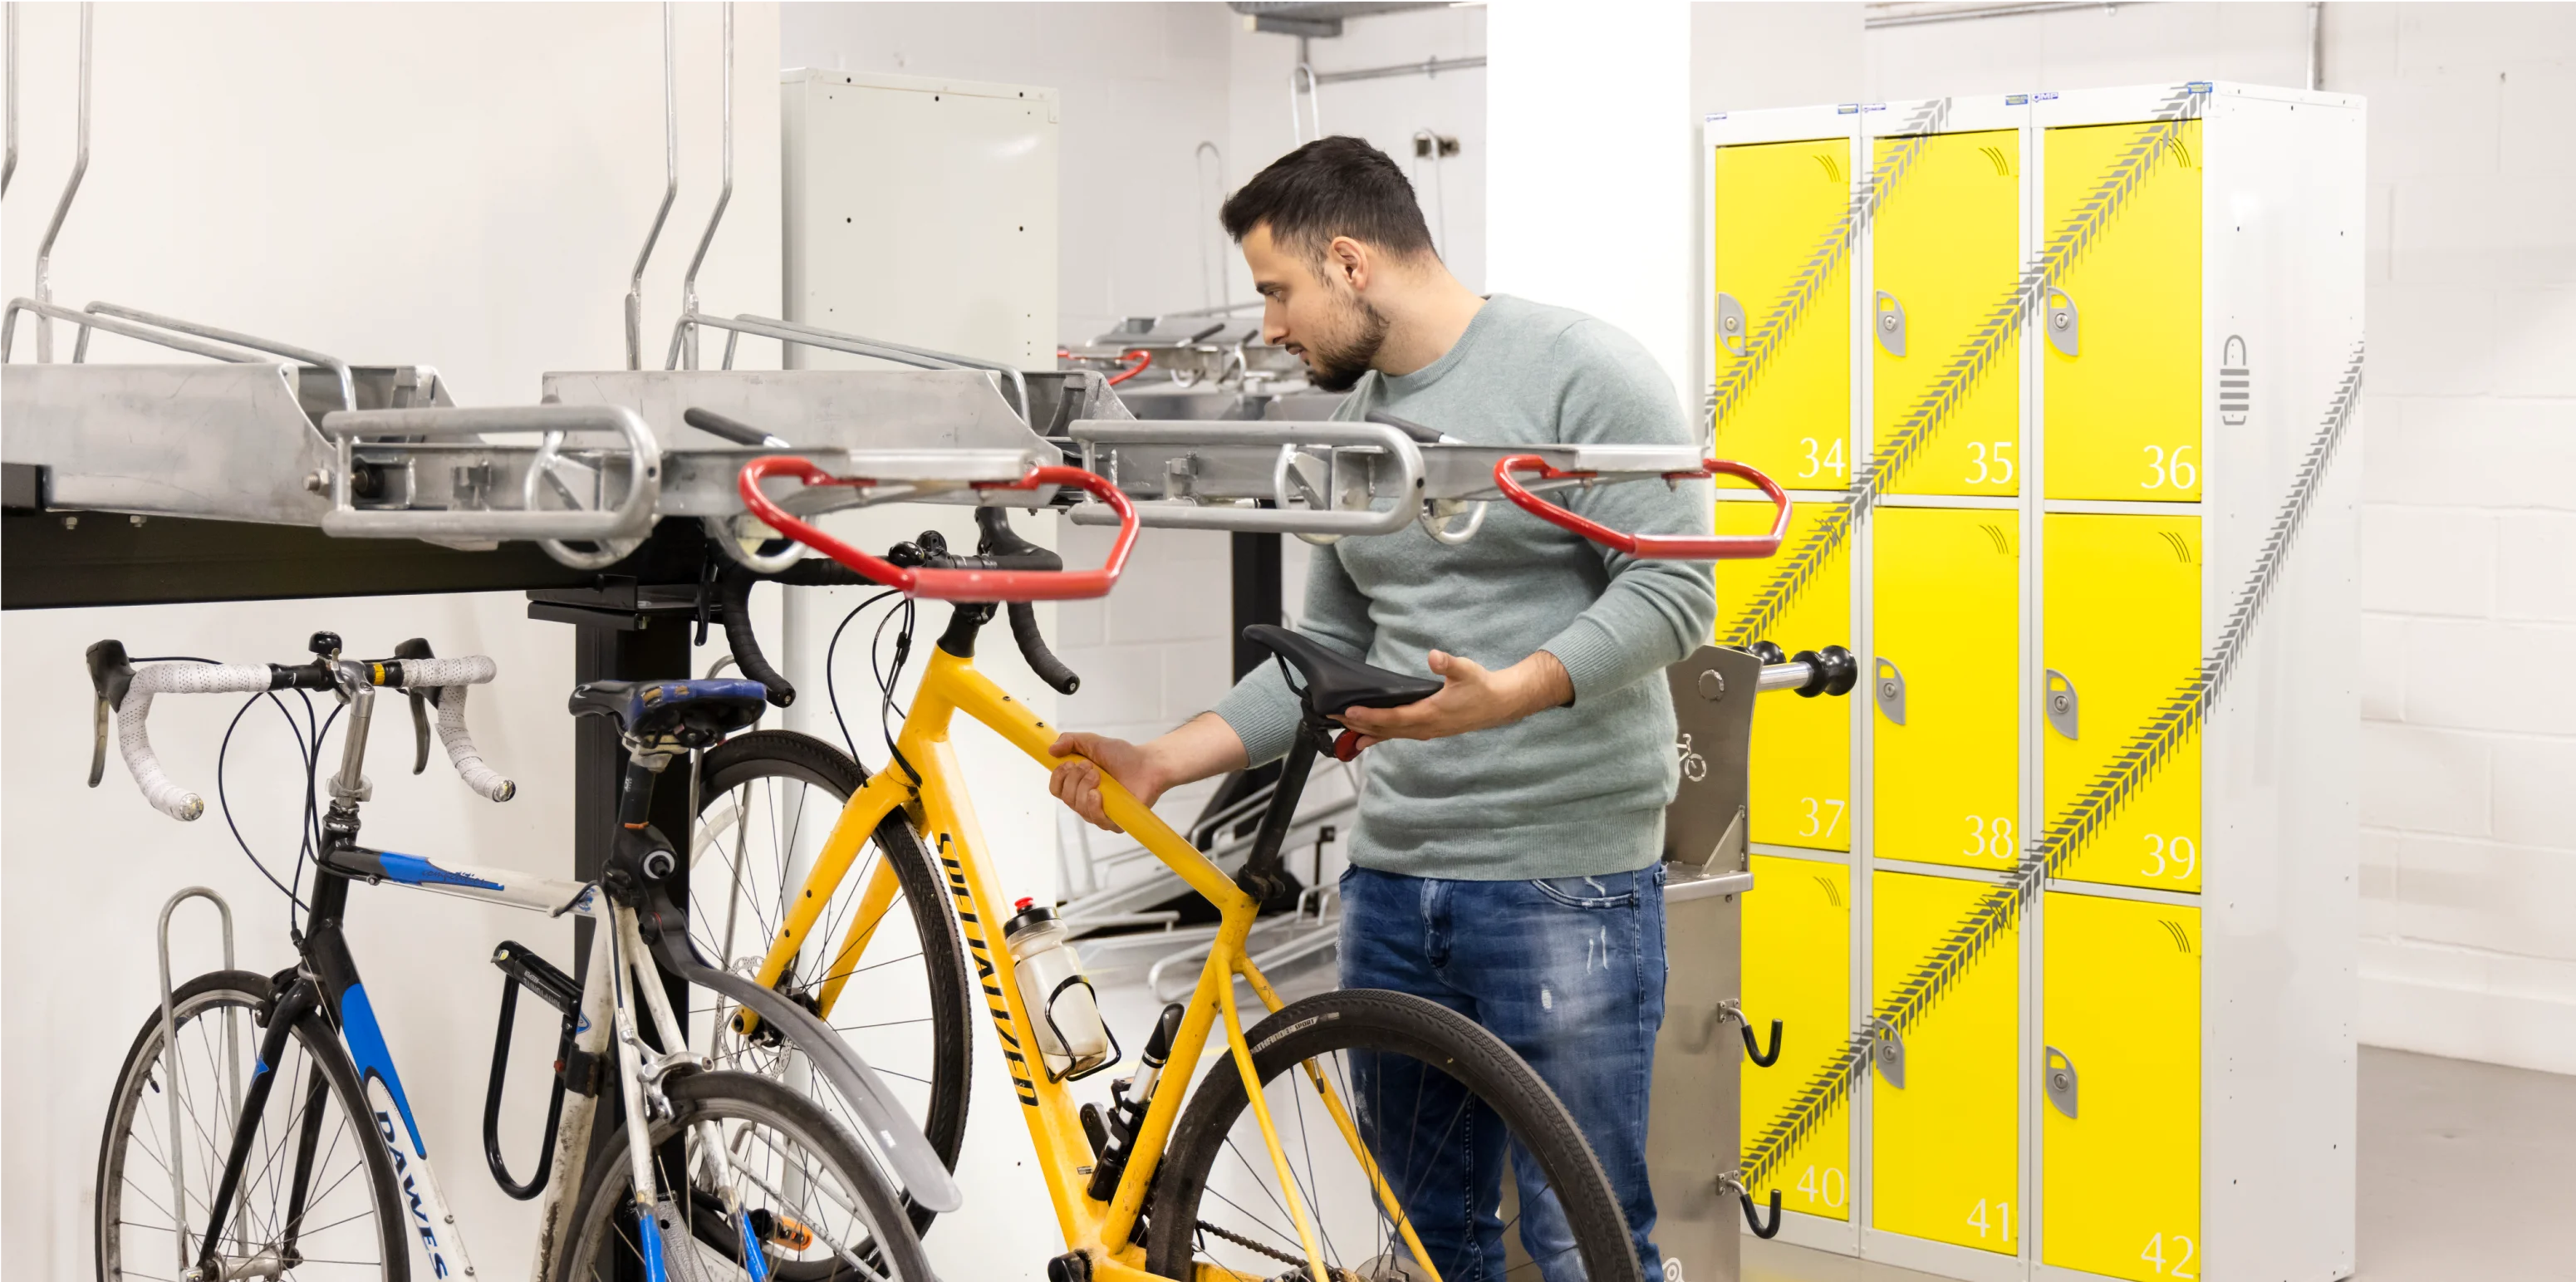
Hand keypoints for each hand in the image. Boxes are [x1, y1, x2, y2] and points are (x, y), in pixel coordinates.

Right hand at [1047, 732, 1165, 833]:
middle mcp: (1085, 800)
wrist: (1148, 764)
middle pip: (1065, 797)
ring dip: (1085, 787)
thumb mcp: (1092, 742)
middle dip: (1075, 778)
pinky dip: (1093, 805)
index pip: (1056, 789)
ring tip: (1099, 776)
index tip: (1070, 763)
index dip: (1058, 777)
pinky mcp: (1114, 821)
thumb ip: (1070, 741)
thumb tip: (1050, 750)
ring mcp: (1099, 812)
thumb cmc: (1123, 755)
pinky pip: (1096, 820)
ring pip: (1078, 807)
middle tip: (1091, 767)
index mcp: (1078, 784)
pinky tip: (1098, 794)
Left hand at [1335, 650, 1571, 748]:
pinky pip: (1399, 735)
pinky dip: (1381, 736)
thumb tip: (1434, 656)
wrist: (1500, 704)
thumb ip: (1449, 664)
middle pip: (1385, 729)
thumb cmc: (1481, 685)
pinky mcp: (1429, 730)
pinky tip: (1367, 738)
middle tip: (1333, 718)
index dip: (1370, 715)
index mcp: (1430, 714)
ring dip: (1367, 732)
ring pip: (1391, 735)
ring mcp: (1427, 731)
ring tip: (1344, 731)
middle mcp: (1425, 727)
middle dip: (1359, 724)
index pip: (1393, 718)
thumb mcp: (1467, 670)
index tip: (1349, 711)